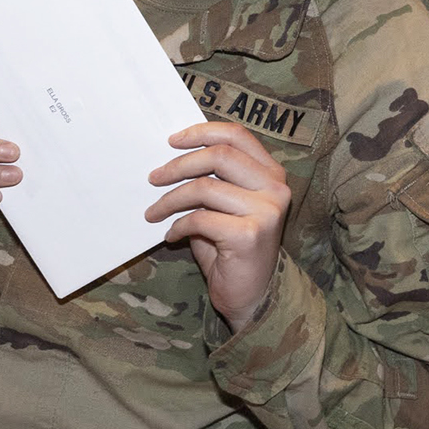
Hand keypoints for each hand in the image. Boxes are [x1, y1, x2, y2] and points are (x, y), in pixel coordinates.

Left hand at [146, 121, 292, 332]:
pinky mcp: (249, 235)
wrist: (253, 296)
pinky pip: (200, 218)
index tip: (172, 140)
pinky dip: (178, 225)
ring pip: (204, 187)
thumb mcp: (226, 206)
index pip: (237, 136)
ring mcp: (266, 211)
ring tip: (154, 212)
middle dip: (179, 164)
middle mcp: (275, 189)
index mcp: (272, 174)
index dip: (202, 132)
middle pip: (219, 155)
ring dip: (170, 199)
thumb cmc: (233, 249)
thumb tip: (172, 157)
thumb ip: (213, 180)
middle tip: (153, 177)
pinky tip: (171, 235)